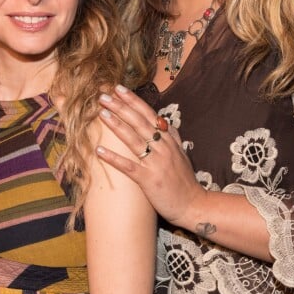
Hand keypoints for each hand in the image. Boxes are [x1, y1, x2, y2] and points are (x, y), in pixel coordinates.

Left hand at [97, 85, 203, 226]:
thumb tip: (164, 121)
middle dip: (121, 107)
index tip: (119, 89)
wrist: (194, 205)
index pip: (149, 114)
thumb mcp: (181, 153)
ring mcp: (156, 163)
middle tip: (103, 96)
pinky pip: (128, 166)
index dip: (133, 101)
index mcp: (169, 139)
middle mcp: (163, 147)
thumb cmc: (185, 180)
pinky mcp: (149, 180)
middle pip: (139, 122)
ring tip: (101, 113)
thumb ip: (171, 136)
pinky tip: (99, 150)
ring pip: (133, 139)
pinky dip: (113, 158)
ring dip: (116, 125)